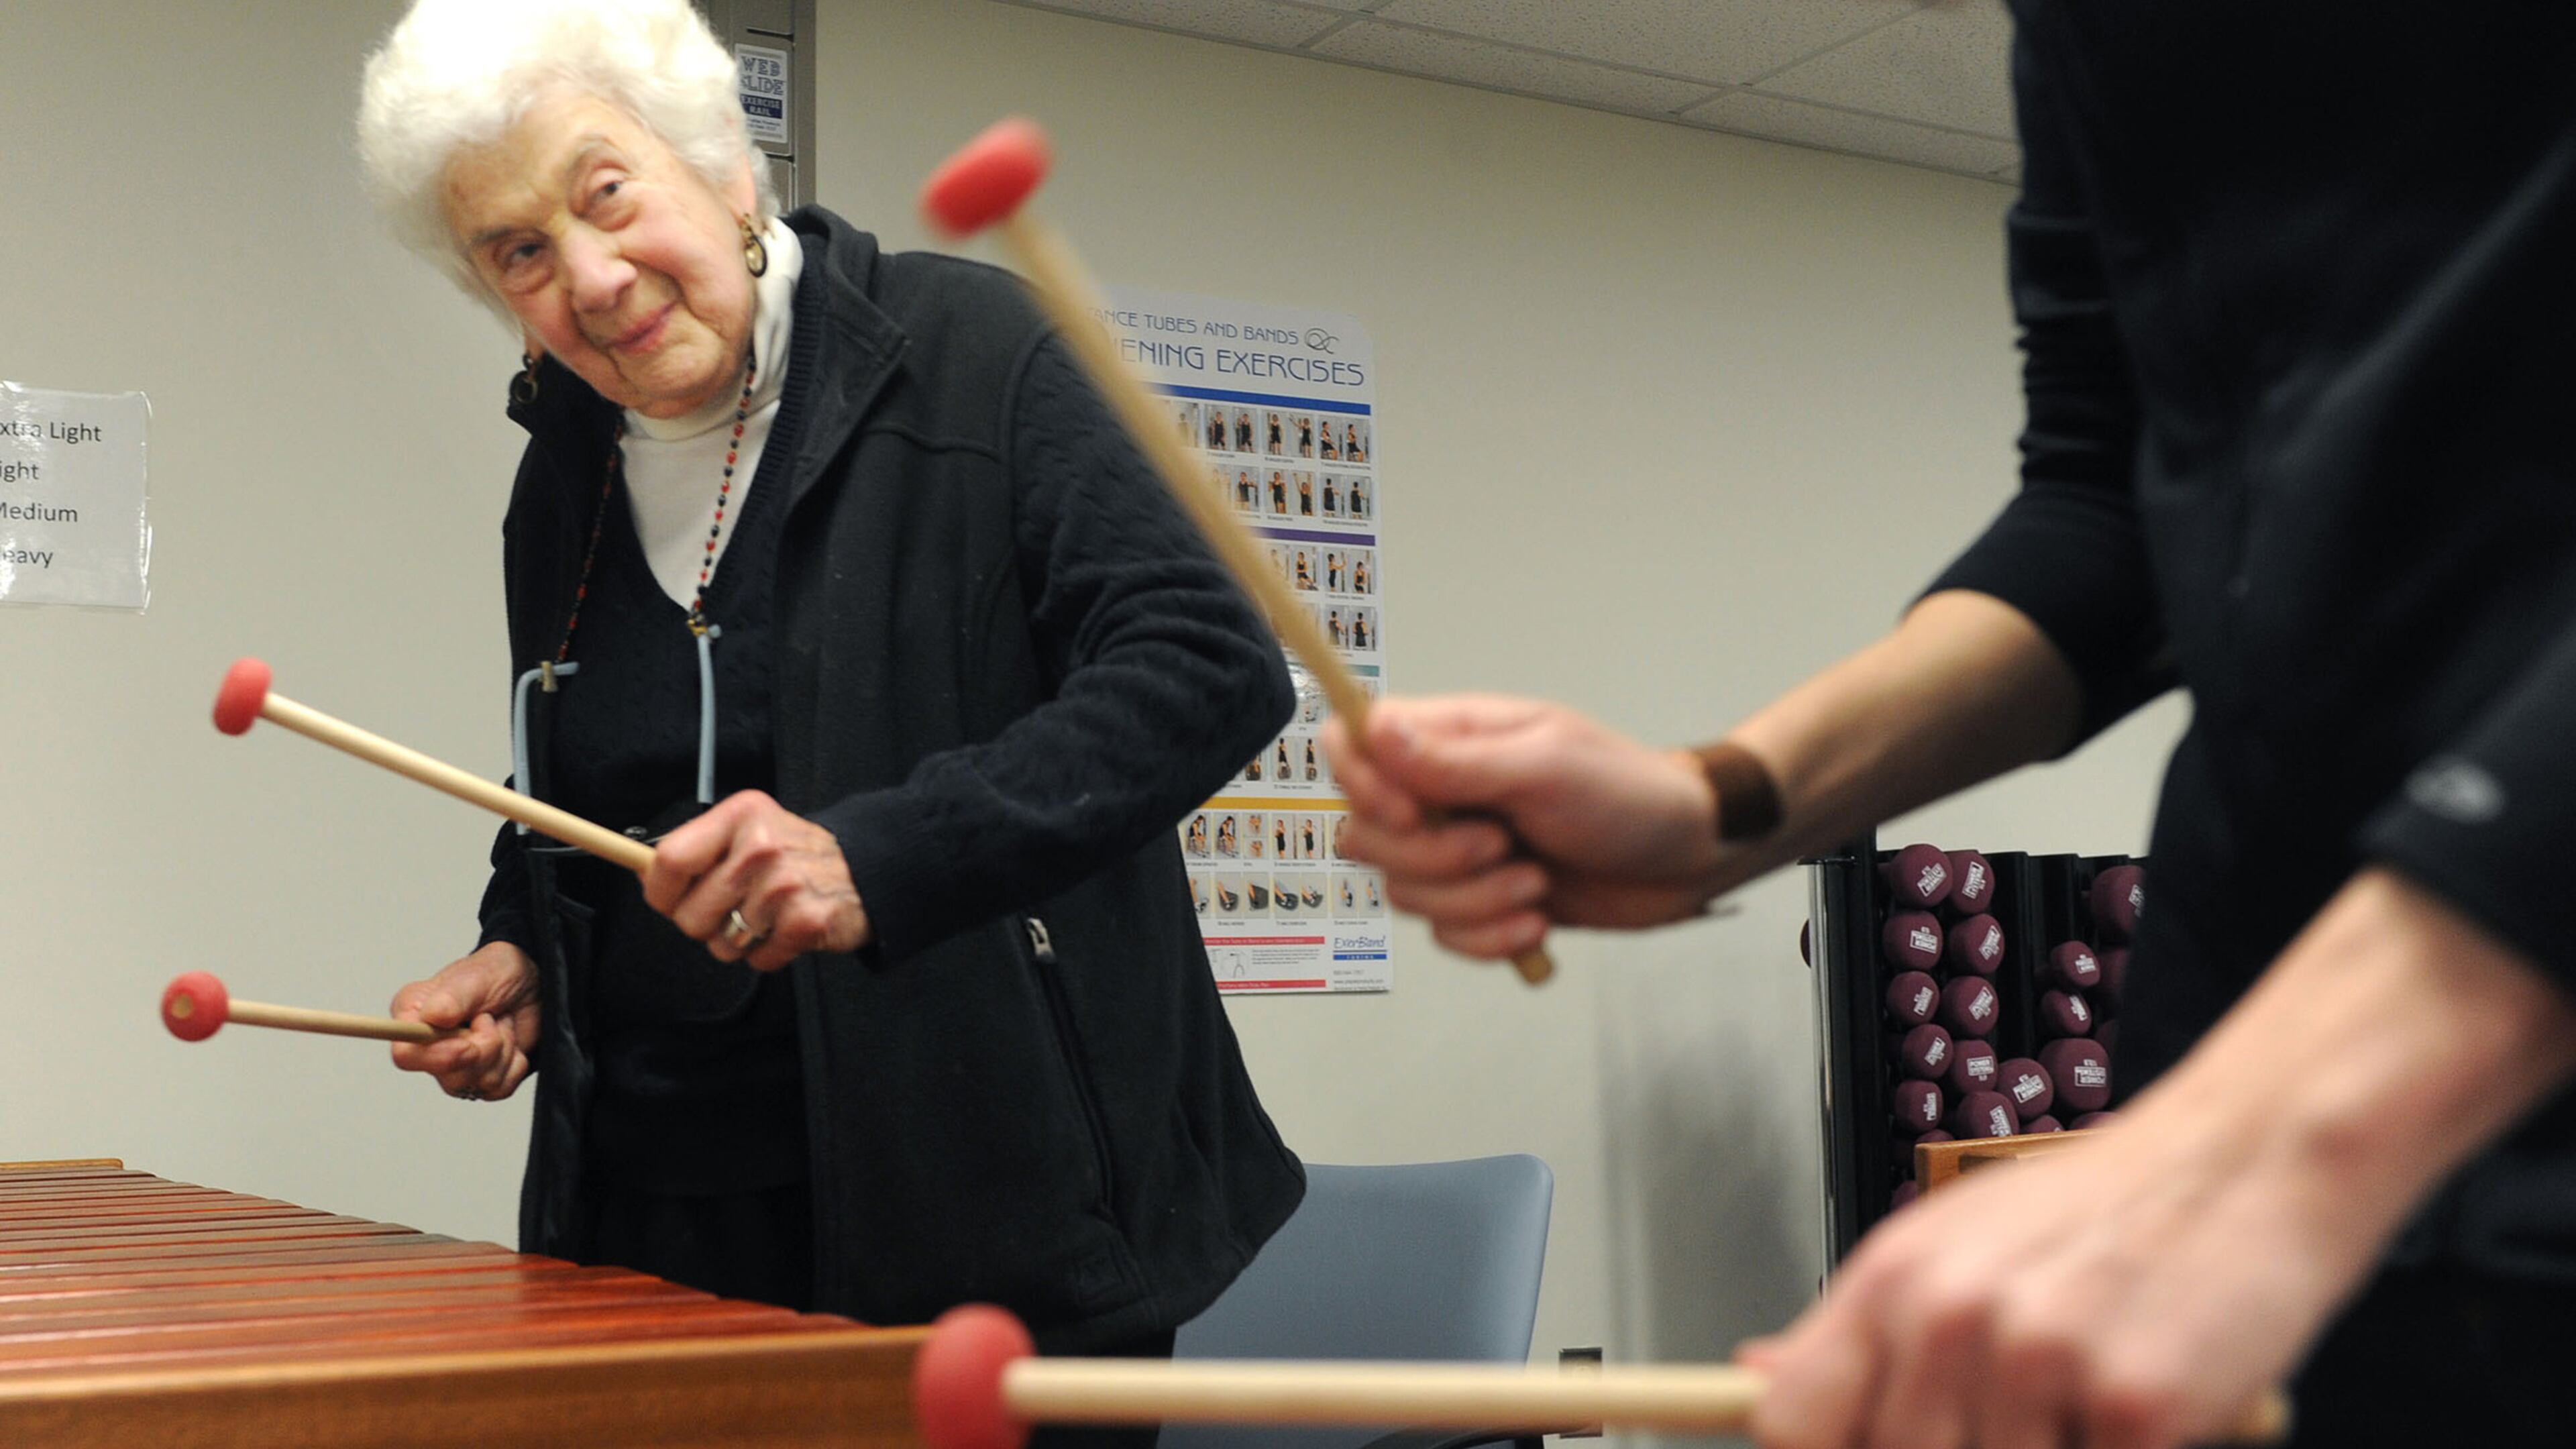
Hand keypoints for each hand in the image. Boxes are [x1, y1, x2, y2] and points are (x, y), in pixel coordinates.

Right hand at [389, 940, 540, 1101]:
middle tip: (489, 1018)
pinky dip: (515, 1064)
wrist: (531, 983)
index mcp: (414, 1017)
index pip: (405, 1055)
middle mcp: (430, 1047)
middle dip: (483, 1049)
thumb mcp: (477, 976)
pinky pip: (500, 1089)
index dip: (437, 1056)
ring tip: (500, 1023)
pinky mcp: (482, 1079)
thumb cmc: (495, 974)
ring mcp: (455, 1067)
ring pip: (477, 1084)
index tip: (467, 1044)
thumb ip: (453, 996)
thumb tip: (433, 1016)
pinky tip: (511, 1041)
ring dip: (502, 1051)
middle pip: (448, 1077)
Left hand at [644, 788, 870, 970]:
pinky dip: (768, 954)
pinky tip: (785, 930)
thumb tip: (644, 873)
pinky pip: (757, 960)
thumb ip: (700, 850)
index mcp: (741, 816)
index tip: (667, 900)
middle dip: (703, 924)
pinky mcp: (806, 921)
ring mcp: (785, 885)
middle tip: (733, 909)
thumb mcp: (749, 829)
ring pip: (722, 943)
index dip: (659, 891)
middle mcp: (762, 846)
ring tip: (764, 918)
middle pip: (690, 914)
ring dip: (738, 941)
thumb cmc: (798, 853)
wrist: (868, 869)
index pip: (670, 859)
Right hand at [1321, 696, 1724, 958]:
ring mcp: (1456, 850)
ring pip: (1404, 892)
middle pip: (1365, 835)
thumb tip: (1377, 730)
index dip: (1363, 785)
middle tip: (1503, 846)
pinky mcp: (1479, 900)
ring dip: (1473, 902)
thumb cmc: (1628, 794)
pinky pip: (1442, 935)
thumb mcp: (1546, 766)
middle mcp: (1441, 792)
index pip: (1351, 744)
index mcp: (1451, 737)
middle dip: (1435, 859)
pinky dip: (1487, 938)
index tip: (1415, 813)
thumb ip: (1455, 759)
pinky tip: (1535, 920)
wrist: (1687, 857)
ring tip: (1535, 882)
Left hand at [1743, 868, 2575, 1448]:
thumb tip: (1757, 1378)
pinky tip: (2151, 1409)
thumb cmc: (2107, 1210)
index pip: (1792, 1423)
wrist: (2249, 1158)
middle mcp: (1951, 1318)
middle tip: (2032, 1413)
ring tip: (2089, 1401)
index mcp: (1894, 1281)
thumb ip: (1859, 1331)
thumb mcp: (1957, 1244)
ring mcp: (2040, 1363)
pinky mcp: (2137, 1407)